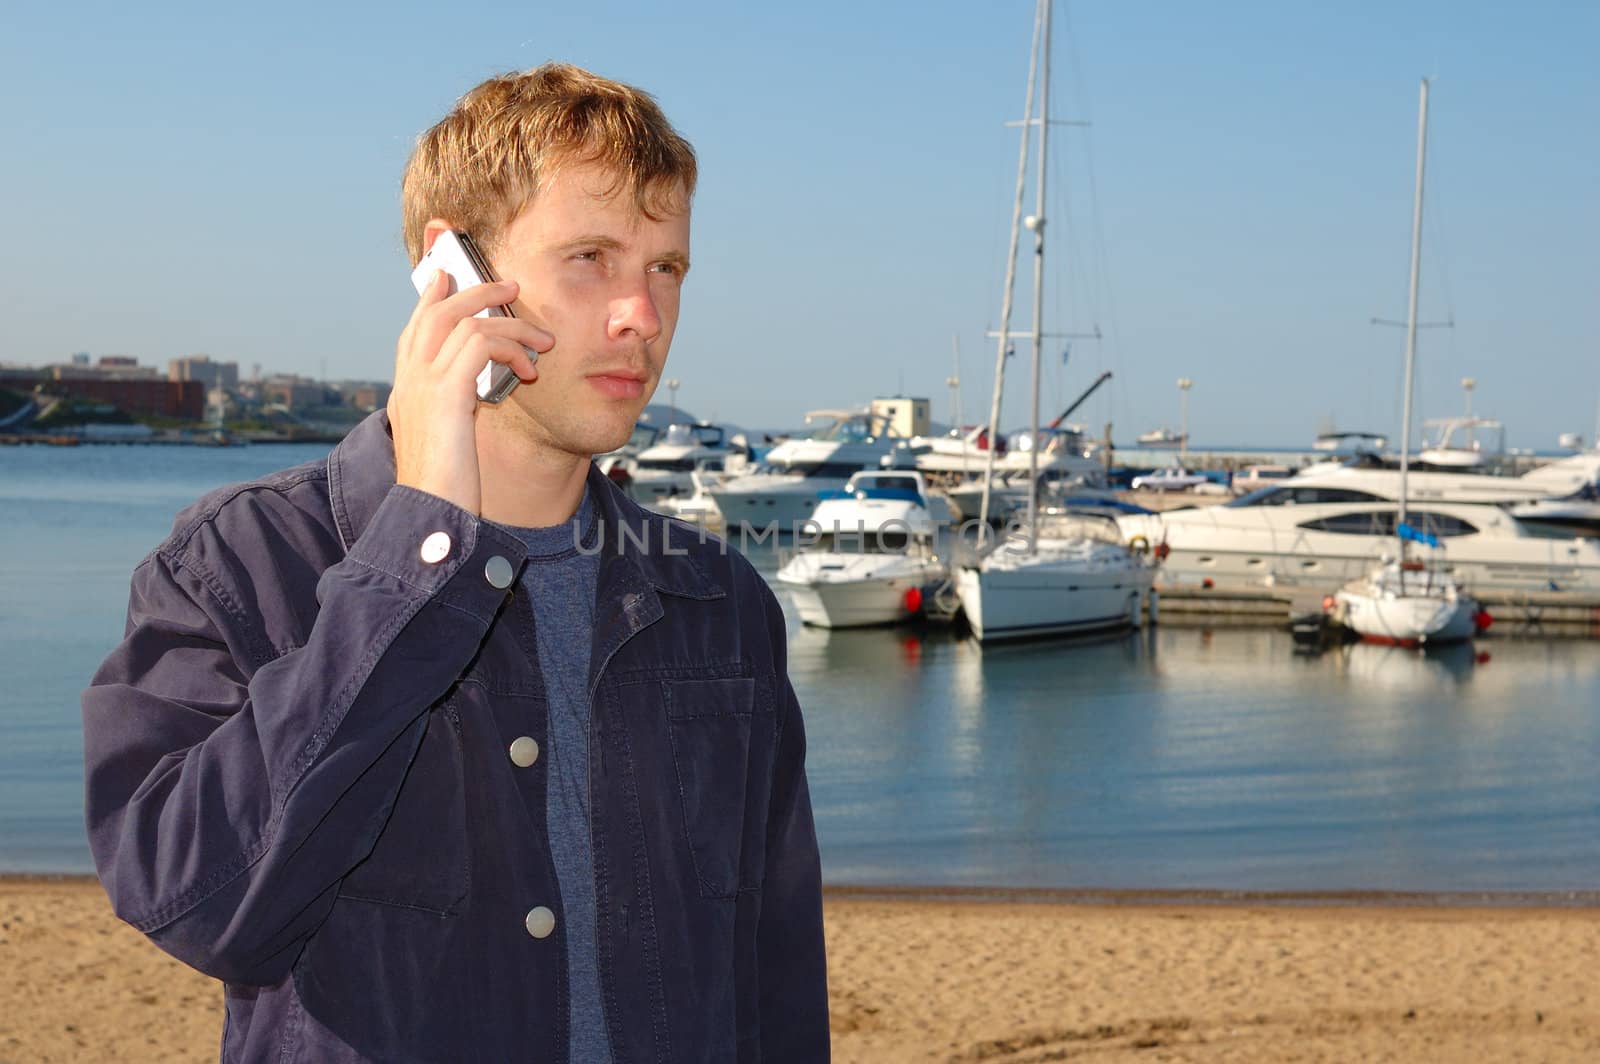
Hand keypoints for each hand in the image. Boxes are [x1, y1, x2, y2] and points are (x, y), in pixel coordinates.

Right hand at [389, 272, 552, 514]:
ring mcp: (422, 385)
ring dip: (510, 324)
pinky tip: (530, 371)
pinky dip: (511, 347)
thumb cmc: (444, 489)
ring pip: (463, 321)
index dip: (432, 300)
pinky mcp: (445, 393)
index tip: (449, 276)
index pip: (414, 331)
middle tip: (509, 287)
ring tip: (542, 339)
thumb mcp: (446, 444)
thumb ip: (451, 413)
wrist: (428, 516)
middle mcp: (408, 382)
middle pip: (436, 313)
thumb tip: (469, 398)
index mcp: (406, 393)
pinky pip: (480, 344)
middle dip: (475, 292)